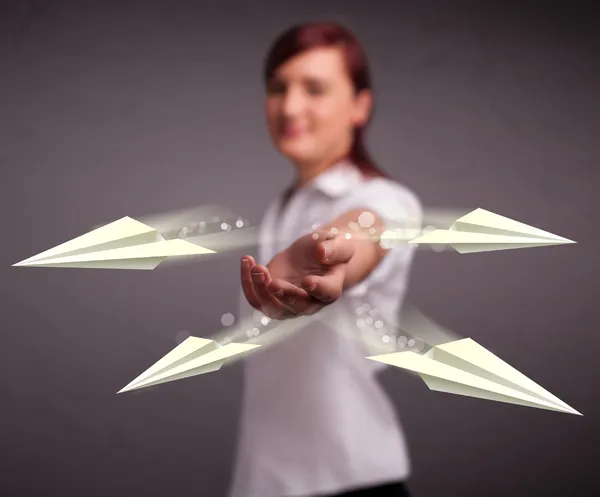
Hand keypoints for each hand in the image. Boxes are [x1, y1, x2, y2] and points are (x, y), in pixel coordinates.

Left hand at [240, 230, 354, 319]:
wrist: (314, 255)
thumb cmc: (330, 250)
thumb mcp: (339, 243)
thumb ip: (335, 248)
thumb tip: (322, 252)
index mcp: (330, 288)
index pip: (326, 293)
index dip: (318, 288)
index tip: (307, 281)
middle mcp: (310, 302)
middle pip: (296, 306)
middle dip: (284, 295)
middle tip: (272, 282)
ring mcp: (287, 304)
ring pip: (272, 308)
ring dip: (260, 291)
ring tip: (256, 268)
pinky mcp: (269, 298)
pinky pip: (255, 298)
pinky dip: (247, 282)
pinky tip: (247, 261)